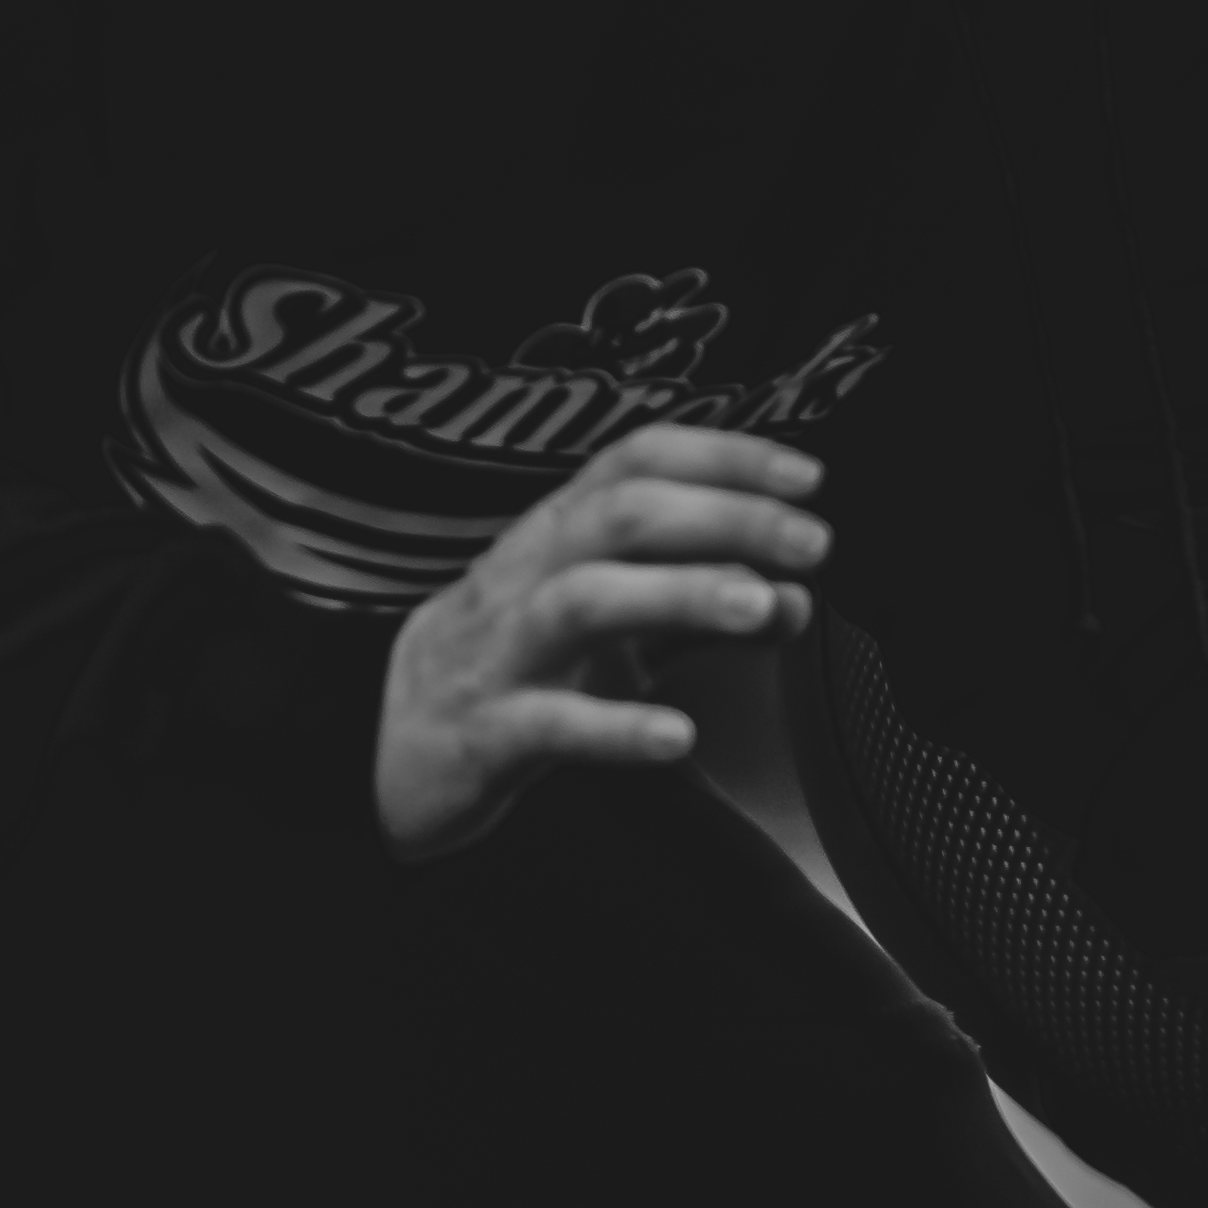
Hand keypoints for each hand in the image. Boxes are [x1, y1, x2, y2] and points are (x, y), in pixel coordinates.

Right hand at [377, 425, 827, 857]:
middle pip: (619, 518)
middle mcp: (527, 579)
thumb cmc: (519, 667)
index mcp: (558, 538)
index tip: (805, 476)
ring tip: (759, 607)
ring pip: (582, 602)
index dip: (721, 458)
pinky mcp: (486, 734)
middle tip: (810, 542)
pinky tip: (677, 735)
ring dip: (681, 595)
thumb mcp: (617, 628)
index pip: (634, 464)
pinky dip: (616, 728)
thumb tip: (793, 593)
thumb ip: (702, 608)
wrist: (397, 749)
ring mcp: (501, 653)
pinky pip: (548, 723)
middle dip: (723, 518)